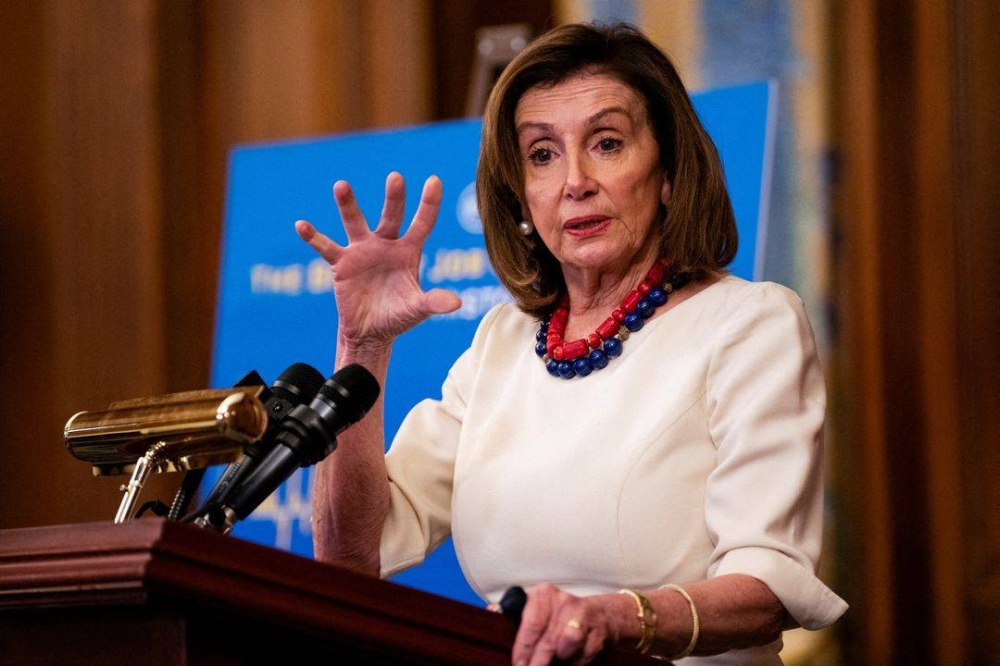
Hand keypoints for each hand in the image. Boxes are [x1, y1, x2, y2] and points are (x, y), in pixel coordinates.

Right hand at [295, 172, 460, 349]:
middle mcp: (386, 244)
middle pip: (391, 216)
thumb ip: (434, 303)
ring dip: (348, 205)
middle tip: (396, 178)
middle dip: (394, 198)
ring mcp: (362, 250)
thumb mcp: (418, 309)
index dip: (429, 204)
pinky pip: (326, 247)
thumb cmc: (399, 316)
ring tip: (341, 186)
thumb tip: (456, 303)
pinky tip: (302, 225)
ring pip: (355, 222)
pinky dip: (314, 237)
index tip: (435, 180)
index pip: (422, 223)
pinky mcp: (342, 263)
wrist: (371, 331)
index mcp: (408, 251)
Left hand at [512, 584, 625, 665]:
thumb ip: (513, 611)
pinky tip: (569, 662)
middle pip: (547, 639)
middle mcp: (564, 602)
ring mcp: (583, 616)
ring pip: (566, 645)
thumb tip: (492, 613)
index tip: (517, 663)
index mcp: (544, 594)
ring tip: (553, 662)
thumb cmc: (559, 615)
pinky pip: (583, 655)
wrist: (600, 616)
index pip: (532, 622)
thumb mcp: (537, 607)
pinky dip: (574, 663)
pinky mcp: (598, 633)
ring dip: (558, 659)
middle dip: (536, 662)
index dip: (523, 647)